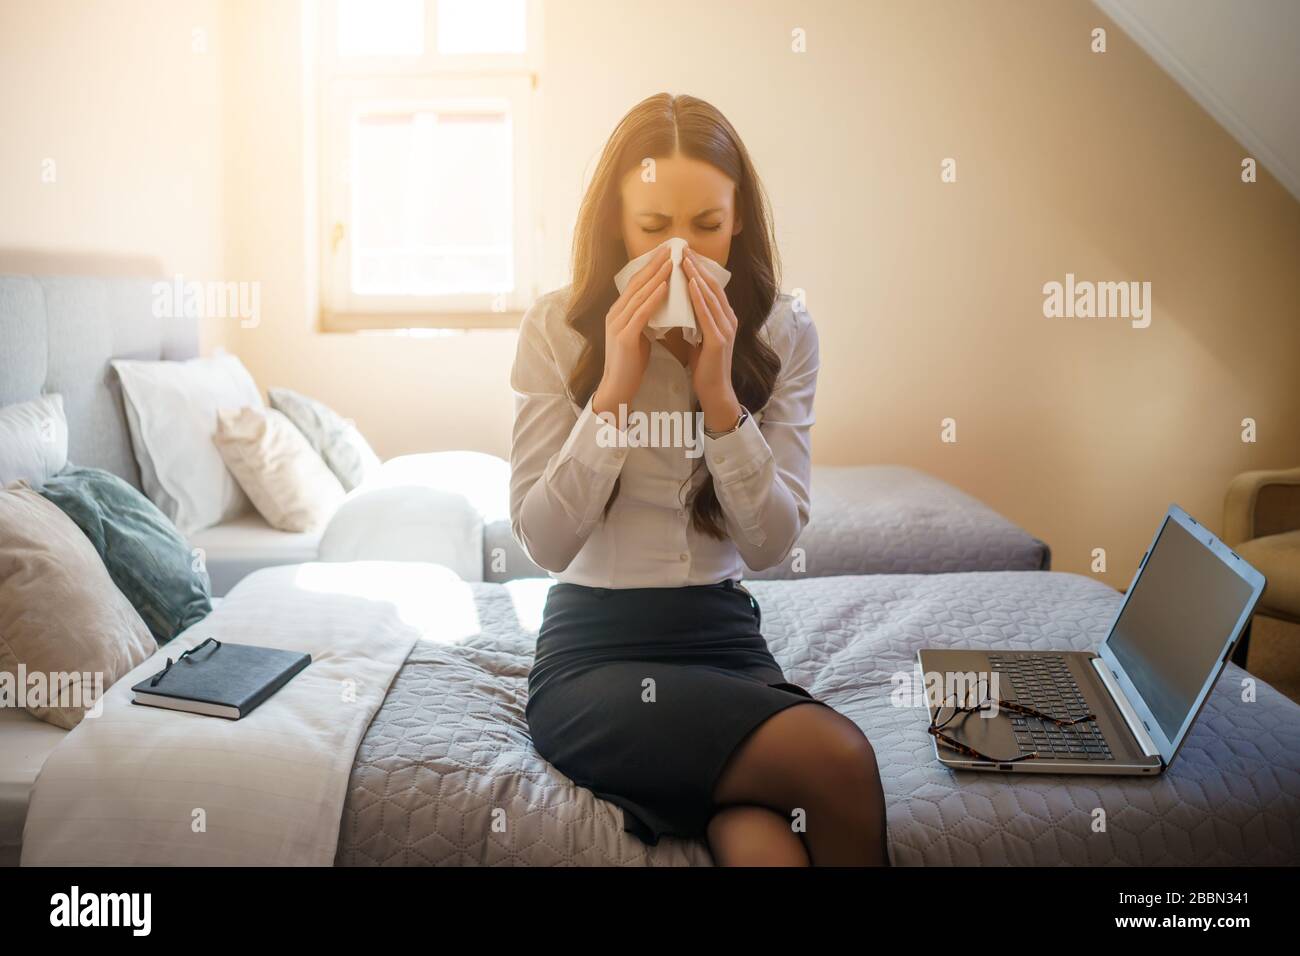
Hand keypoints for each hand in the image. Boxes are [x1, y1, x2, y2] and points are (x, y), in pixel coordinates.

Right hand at [593, 245, 671, 416]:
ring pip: (639, 294)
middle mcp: (615, 314)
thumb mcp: (639, 335)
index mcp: (618, 312)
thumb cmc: (631, 364)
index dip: (651, 266)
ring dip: (657, 276)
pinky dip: (653, 298)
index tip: (667, 252)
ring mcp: (617, 324)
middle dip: (654, 264)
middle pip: (636, 283)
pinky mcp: (623, 337)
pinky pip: (641, 313)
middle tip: (671, 247)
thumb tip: (661, 304)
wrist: (618, 388)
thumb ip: (645, 318)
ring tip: (672, 261)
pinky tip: (665, 287)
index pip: (636, 283)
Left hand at [683, 249, 742, 430]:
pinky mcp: (719, 340)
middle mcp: (728, 319)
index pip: (710, 287)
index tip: (683, 253)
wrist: (714, 392)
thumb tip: (677, 304)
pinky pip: (708, 314)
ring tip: (685, 259)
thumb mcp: (697, 337)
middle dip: (697, 266)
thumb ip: (693, 320)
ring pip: (710, 296)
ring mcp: (726, 329)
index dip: (698, 269)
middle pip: (712, 286)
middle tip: (682, 247)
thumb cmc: (704, 367)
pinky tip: (691, 284)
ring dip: (697, 276)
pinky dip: (699, 297)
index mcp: (723, 318)